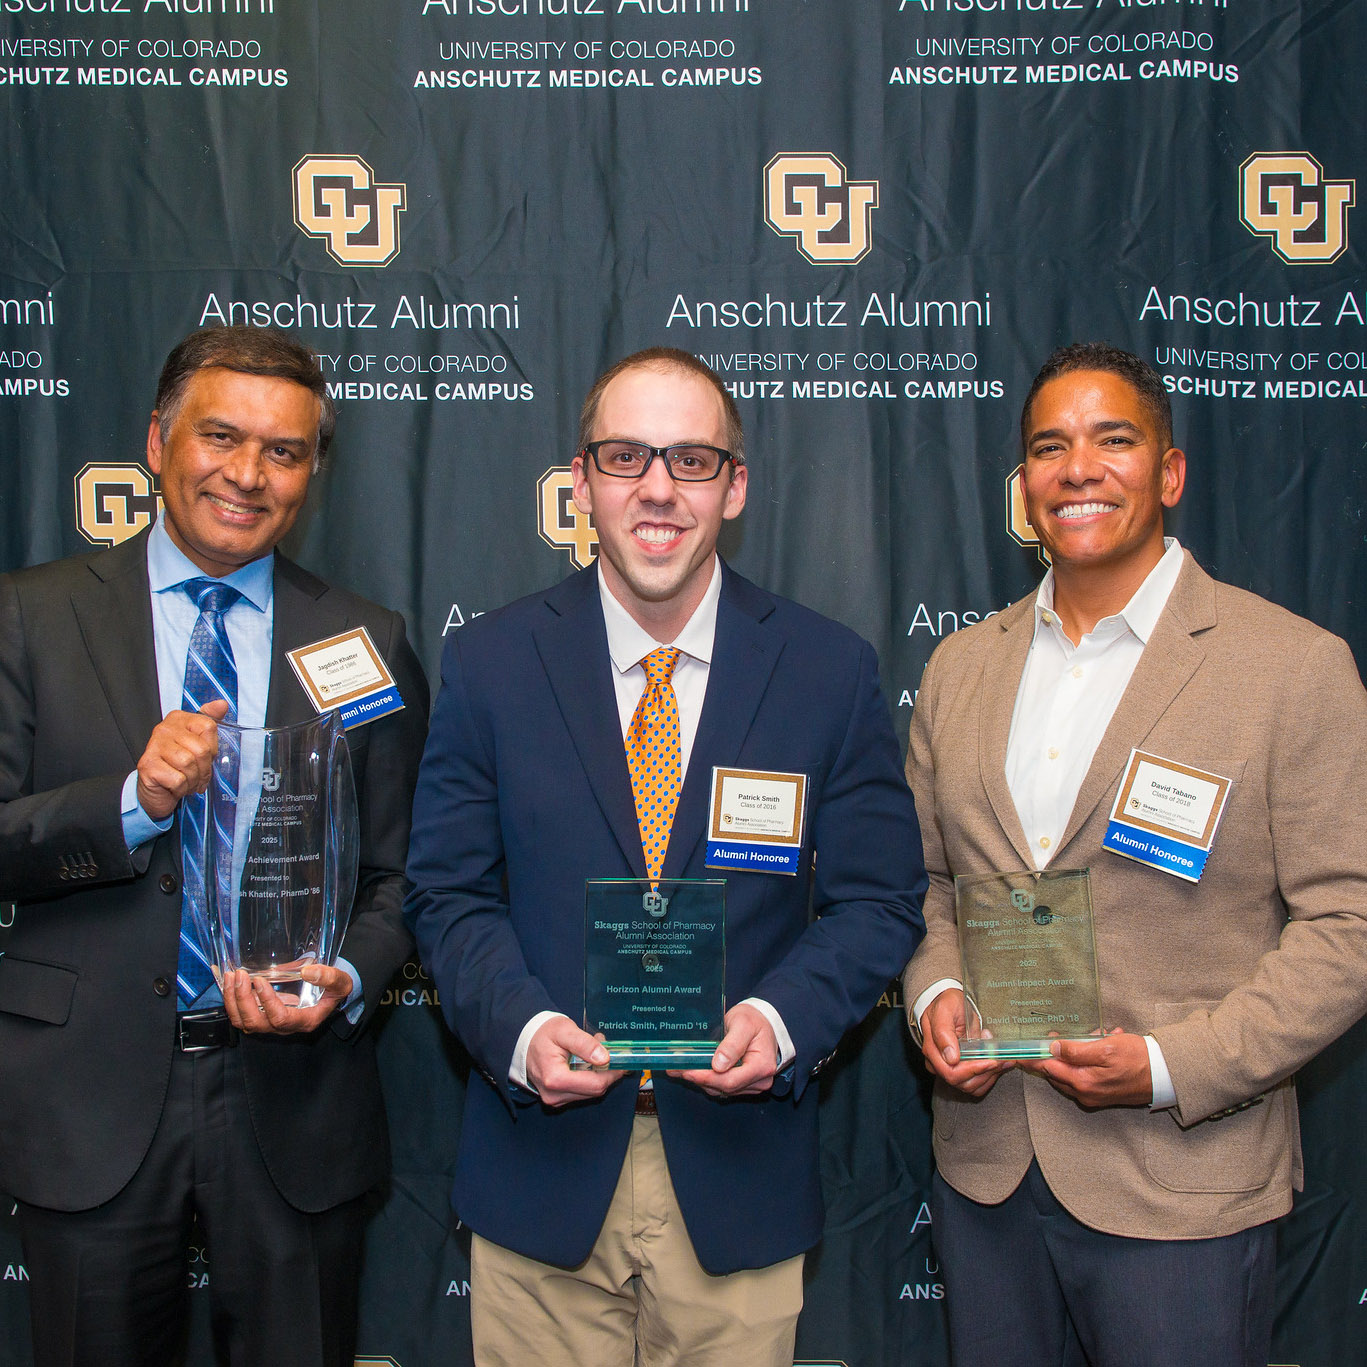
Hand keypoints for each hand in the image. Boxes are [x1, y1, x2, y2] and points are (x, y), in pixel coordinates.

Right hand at [136, 699, 229, 820]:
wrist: (157, 790)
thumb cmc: (179, 766)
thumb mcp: (198, 743)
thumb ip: (209, 722)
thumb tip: (222, 704)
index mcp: (178, 719)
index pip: (209, 727)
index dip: (212, 748)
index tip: (206, 757)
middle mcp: (163, 728)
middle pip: (201, 749)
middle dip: (204, 769)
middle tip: (198, 776)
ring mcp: (153, 746)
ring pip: (188, 764)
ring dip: (193, 779)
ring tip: (188, 781)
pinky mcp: (147, 765)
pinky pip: (178, 779)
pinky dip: (181, 788)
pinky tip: (176, 786)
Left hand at [220, 963, 350, 1034]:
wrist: (329, 993)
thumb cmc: (334, 989)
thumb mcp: (341, 982)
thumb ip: (330, 978)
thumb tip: (307, 972)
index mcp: (304, 1021)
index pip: (280, 1019)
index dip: (267, 1002)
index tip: (259, 981)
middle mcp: (283, 1027)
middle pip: (255, 1023)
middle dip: (243, 1000)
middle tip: (239, 975)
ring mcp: (269, 1023)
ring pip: (243, 1021)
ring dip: (233, 1000)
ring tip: (230, 975)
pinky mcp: (260, 1015)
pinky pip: (239, 1013)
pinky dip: (229, 997)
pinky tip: (224, 979)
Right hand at [525, 1016, 623, 1107]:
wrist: (523, 1040)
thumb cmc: (542, 1033)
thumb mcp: (564, 1030)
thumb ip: (584, 1044)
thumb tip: (604, 1058)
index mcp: (555, 1079)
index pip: (595, 1084)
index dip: (613, 1073)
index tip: (622, 1060)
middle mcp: (554, 1094)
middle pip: (594, 1090)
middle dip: (607, 1073)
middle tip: (611, 1052)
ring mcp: (554, 1099)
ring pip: (589, 1093)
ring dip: (598, 1075)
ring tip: (597, 1053)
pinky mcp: (556, 1098)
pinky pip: (581, 1092)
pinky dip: (589, 1078)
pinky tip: (587, 1063)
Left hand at [670, 1002, 777, 1097]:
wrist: (764, 1022)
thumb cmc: (754, 1020)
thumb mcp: (743, 1024)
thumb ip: (732, 1044)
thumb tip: (718, 1065)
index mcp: (762, 1066)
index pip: (730, 1080)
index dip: (707, 1078)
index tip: (688, 1071)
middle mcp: (759, 1080)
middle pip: (724, 1087)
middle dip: (699, 1078)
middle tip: (676, 1069)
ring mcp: (752, 1084)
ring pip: (721, 1089)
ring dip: (700, 1080)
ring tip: (680, 1068)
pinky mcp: (744, 1084)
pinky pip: (723, 1086)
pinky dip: (707, 1079)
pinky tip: (693, 1070)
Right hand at [918, 988, 1013, 1097]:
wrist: (949, 1005)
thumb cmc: (947, 1005)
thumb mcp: (945, 1010)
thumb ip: (944, 1032)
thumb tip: (951, 1058)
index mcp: (932, 1050)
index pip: (951, 1072)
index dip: (973, 1070)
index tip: (992, 1061)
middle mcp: (938, 1064)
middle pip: (962, 1082)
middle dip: (985, 1073)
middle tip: (1002, 1060)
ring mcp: (949, 1069)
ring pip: (971, 1086)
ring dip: (990, 1076)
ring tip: (1003, 1059)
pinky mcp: (960, 1072)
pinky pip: (975, 1085)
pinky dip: (989, 1078)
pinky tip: (998, 1064)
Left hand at [1016, 1029, 1152, 1108]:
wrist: (1165, 1075)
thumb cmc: (1138, 1059)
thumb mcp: (1106, 1048)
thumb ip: (1077, 1050)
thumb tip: (1053, 1048)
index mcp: (1083, 1082)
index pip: (1048, 1068)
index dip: (1034, 1056)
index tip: (1018, 1051)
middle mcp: (1085, 1093)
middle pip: (1056, 1072)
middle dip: (1056, 1051)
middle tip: (1059, 1033)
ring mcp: (1093, 1096)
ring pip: (1070, 1072)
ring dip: (1075, 1053)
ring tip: (1094, 1036)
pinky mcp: (1102, 1094)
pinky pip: (1085, 1075)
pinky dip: (1087, 1060)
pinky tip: (1103, 1043)